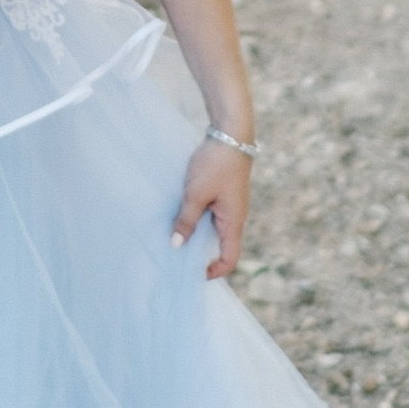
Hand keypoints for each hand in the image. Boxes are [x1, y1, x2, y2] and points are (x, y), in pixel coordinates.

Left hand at [172, 137, 251, 281]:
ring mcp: (229, 205)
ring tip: (174, 236)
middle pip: (220, 246)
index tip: (193, 273)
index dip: (214, 271)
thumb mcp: (196, 194)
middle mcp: (234, 217)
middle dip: (200, 254)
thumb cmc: (216, 164)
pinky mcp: (222, 194)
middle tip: (176, 256)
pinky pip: (210, 214)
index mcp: (233, 222)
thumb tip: (176, 245)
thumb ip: (187, 220)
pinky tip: (179, 214)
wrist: (230, 134)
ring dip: (196, 234)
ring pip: (213, 229)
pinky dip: (196, 219)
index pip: (230, 258)